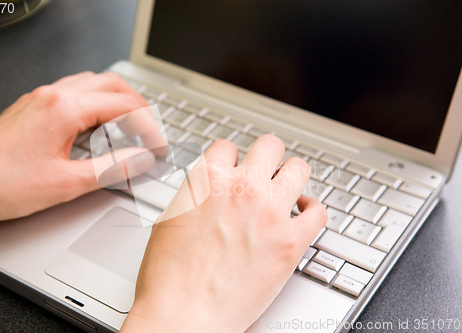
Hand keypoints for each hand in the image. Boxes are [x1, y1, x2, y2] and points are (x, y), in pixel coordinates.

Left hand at [0, 71, 165, 225]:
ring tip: (129, 125)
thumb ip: (112, 169)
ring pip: (92, 83)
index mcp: (64, 109)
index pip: (123, 107)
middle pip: (111, 84)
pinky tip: (96, 124)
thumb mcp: (68, 183)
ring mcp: (41, 97)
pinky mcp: (33, 106)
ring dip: (116, 100)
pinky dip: (95, 102)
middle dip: (138, 105)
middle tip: (150, 129)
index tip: (157, 145)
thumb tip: (141, 160)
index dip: (148, 126)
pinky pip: (73, 90)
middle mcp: (53, 95)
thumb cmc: (3, 184)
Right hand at [122, 135, 326, 332]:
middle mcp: (241, 189)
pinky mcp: (291, 242)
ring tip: (288, 189)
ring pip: (298, 168)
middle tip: (266, 170)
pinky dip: (312, 211)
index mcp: (207, 181)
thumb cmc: (168, 278)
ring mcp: (270, 212)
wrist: (184, 315)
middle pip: (269, 145)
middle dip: (267, 157)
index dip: (232, 158)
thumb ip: (194, 197)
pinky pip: (318, 212)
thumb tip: (205, 192)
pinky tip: (303, 216)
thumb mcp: (168, 220)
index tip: (235, 168)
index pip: (228, 147)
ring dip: (292, 177)